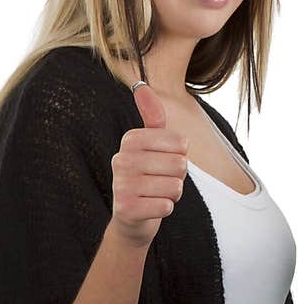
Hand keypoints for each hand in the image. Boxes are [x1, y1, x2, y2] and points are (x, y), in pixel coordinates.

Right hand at [109, 82, 187, 247]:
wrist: (131, 218)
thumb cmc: (148, 176)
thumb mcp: (151, 144)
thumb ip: (152, 116)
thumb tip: (141, 85)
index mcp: (130, 139)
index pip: (181, 143)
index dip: (181, 156)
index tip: (164, 162)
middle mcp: (121, 159)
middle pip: (180, 165)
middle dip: (178, 177)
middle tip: (160, 181)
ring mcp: (121, 184)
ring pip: (175, 187)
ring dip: (172, 194)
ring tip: (155, 193)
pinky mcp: (125, 209)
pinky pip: (166, 206)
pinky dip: (165, 209)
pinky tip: (151, 207)